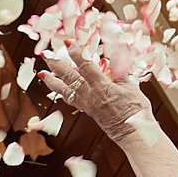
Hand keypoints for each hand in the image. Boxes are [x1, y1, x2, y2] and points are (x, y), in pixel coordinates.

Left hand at [39, 49, 153, 138]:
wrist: (132, 133)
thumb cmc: (135, 110)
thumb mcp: (131, 86)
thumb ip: (119, 71)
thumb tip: (113, 56)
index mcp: (101, 87)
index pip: (85, 66)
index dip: (76, 53)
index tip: (67, 42)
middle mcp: (90, 96)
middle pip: (69, 77)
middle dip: (56, 64)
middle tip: (45, 54)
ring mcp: (87, 104)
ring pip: (65, 91)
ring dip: (52, 81)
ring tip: (41, 73)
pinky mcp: (87, 111)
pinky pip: (71, 100)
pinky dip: (62, 92)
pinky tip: (58, 88)